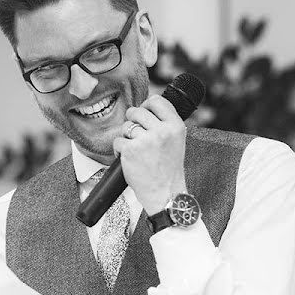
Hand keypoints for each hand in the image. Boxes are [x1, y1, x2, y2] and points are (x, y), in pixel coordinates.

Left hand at [112, 94, 187, 213]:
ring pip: (125, 126)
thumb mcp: (176, 141)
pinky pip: (117, 141)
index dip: (146, 105)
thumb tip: (145, 107)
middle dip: (132, 121)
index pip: (157, 101)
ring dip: (126, 137)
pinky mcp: (130, 150)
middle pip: (137, 111)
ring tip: (136, 151)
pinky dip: (119, 150)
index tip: (143, 113)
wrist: (165, 194)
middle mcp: (162, 131)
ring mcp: (145, 140)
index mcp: (176, 126)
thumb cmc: (168, 169)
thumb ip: (164, 124)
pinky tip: (129, 159)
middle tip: (136, 135)